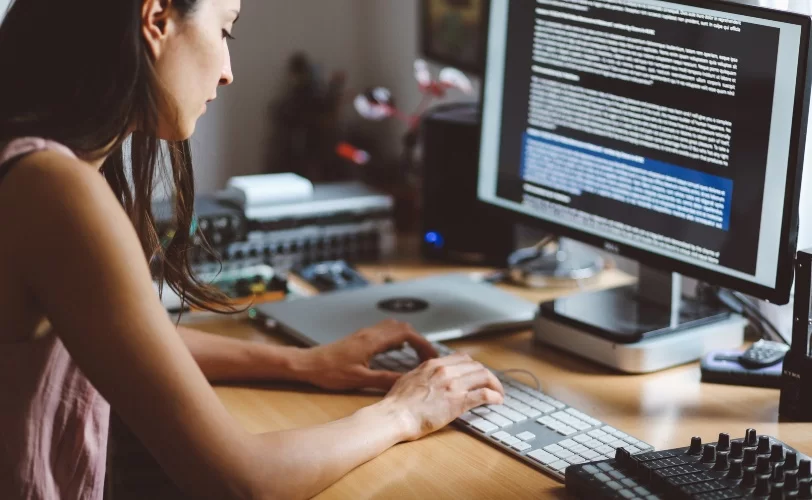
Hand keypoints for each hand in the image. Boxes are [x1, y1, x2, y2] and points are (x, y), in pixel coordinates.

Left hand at [298, 319, 438, 390]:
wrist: (308, 364)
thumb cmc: (330, 372)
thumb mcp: (359, 379)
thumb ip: (385, 379)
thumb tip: (407, 382)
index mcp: (373, 341)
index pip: (406, 334)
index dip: (423, 344)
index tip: (432, 357)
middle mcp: (371, 333)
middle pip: (403, 327)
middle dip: (419, 340)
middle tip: (428, 358)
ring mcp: (365, 334)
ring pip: (394, 327)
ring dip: (409, 338)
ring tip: (417, 355)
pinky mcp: (361, 338)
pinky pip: (386, 332)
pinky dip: (398, 339)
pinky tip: (398, 351)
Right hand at [383, 353, 504, 441]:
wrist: (395, 415)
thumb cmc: (397, 402)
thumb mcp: (409, 378)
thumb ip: (422, 374)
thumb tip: (426, 376)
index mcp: (433, 364)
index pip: (462, 358)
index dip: (473, 366)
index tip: (477, 374)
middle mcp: (445, 371)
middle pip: (475, 365)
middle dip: (487, 375)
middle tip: (491, 385)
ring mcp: (453, 385)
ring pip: (483, 376)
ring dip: (495, 384)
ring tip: (499, 393)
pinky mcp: (458, 401)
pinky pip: (483, 394)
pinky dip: (494, 396)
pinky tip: (498, 401)